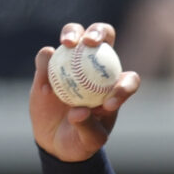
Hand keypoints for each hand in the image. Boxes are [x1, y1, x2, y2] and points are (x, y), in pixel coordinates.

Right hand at [31, 21, 142, 163]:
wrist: (56, 141)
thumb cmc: (81, 141)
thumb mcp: (89, 142)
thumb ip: (87, 128)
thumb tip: (79, 111)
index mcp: (115, 87)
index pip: (128, 79)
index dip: (124, 86)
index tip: (108, 104)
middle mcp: (96, 68)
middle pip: (104, 37)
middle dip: (100, 32)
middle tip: (90, 43)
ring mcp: (71, 63)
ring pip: (74, 34)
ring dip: (72, 32)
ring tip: (68, 44)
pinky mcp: (48, 66)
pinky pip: (46, 56)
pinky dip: (45, 64)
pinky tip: (45, 89)